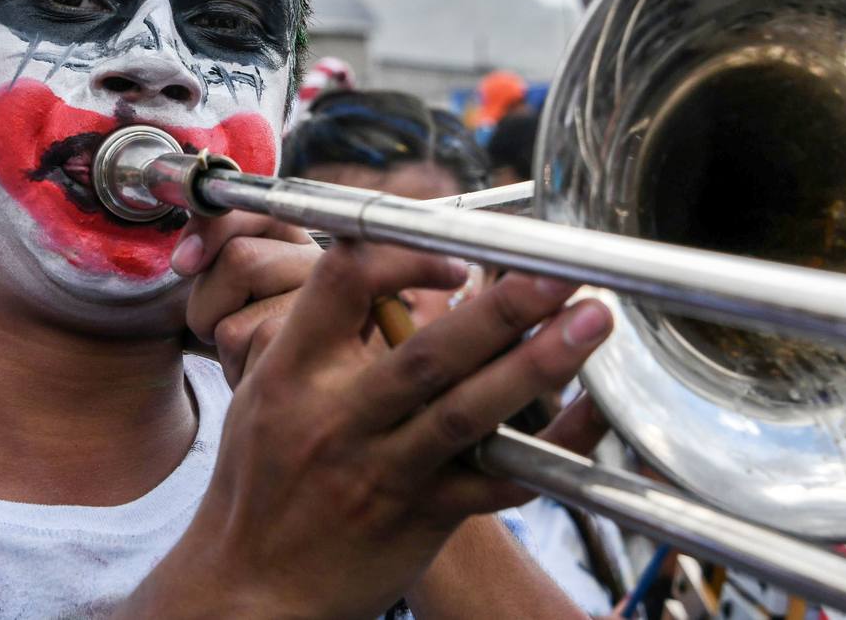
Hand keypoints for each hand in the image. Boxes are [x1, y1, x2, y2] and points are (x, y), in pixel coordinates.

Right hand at [129, 235, 612, 617]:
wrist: (252, 587)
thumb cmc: (260, 482)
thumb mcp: (263, 394)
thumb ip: (315, 337)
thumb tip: (377, 277)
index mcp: (292, 373)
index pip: (342, 284)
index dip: (402, 258)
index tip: (454, 258)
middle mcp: (338, 418)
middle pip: (428, 353)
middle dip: (501, 308)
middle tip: (557, 271)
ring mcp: (383, 472)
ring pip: (469, 414)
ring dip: (537, 365)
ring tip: (591, 323)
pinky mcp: (422, 518)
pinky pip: (498, 482)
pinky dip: (553, 449)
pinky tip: (592, 417)